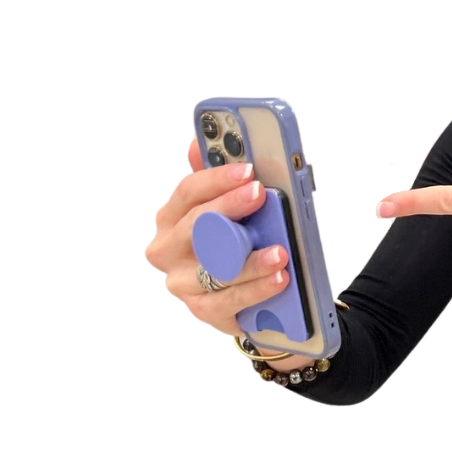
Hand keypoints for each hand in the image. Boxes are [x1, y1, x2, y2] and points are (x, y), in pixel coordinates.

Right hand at [145, 140, 291, 334]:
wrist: (252, 298)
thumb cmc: (238, 246)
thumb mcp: (232, 212)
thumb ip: (219, 181)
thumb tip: (198, 142)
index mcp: (171, 219)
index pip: (187, 193)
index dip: (217, 178)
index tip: (247, 170)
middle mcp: (169, 251)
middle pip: (196, 225)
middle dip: (229, 208)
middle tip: (260, 195)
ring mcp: (183, 284)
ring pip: (214, 267)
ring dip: (251, 259)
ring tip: (281, 251)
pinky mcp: (204, 311)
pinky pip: (231, 299)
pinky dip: (258, 288)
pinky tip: (279, 278)